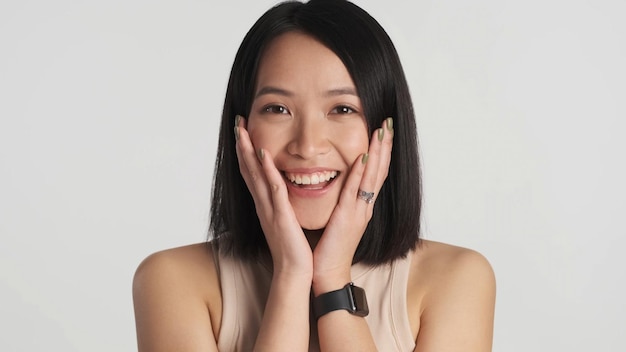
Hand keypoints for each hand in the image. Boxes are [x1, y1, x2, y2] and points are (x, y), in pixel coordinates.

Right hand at [234, 116, 312, 275]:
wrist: (294, 272)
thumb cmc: (293, 249)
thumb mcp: (285, 221)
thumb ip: (282, 206)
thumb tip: (284, 192)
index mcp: (266, 205)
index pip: (252, 174)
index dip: (246, 153)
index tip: (244, 133)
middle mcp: (263, 204)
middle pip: (248, 170)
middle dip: (242, 146)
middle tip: (238, 124)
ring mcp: (269, 209)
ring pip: (255, 175)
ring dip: (248, 152)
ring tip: (242, 132)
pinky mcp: (280, 215)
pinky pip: (273, 188)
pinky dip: (267, 170)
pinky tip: (263, 154)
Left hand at [312, 118, 393, 292]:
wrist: (329, 272)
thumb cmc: (330, 247)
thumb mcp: (340, 218)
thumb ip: (344, 201)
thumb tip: (341, 183)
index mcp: (362, 206)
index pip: (376, 173)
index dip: (381, 151)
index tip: (383, 130)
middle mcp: (365, 206)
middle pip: (380, 170)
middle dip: (385, 145)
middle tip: (388, 122)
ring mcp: (359, 211)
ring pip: (372, 176)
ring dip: (378, 152)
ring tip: (381, 131)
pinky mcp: (347, 217)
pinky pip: (354, 191)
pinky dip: (359, 173)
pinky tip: (362, 157)